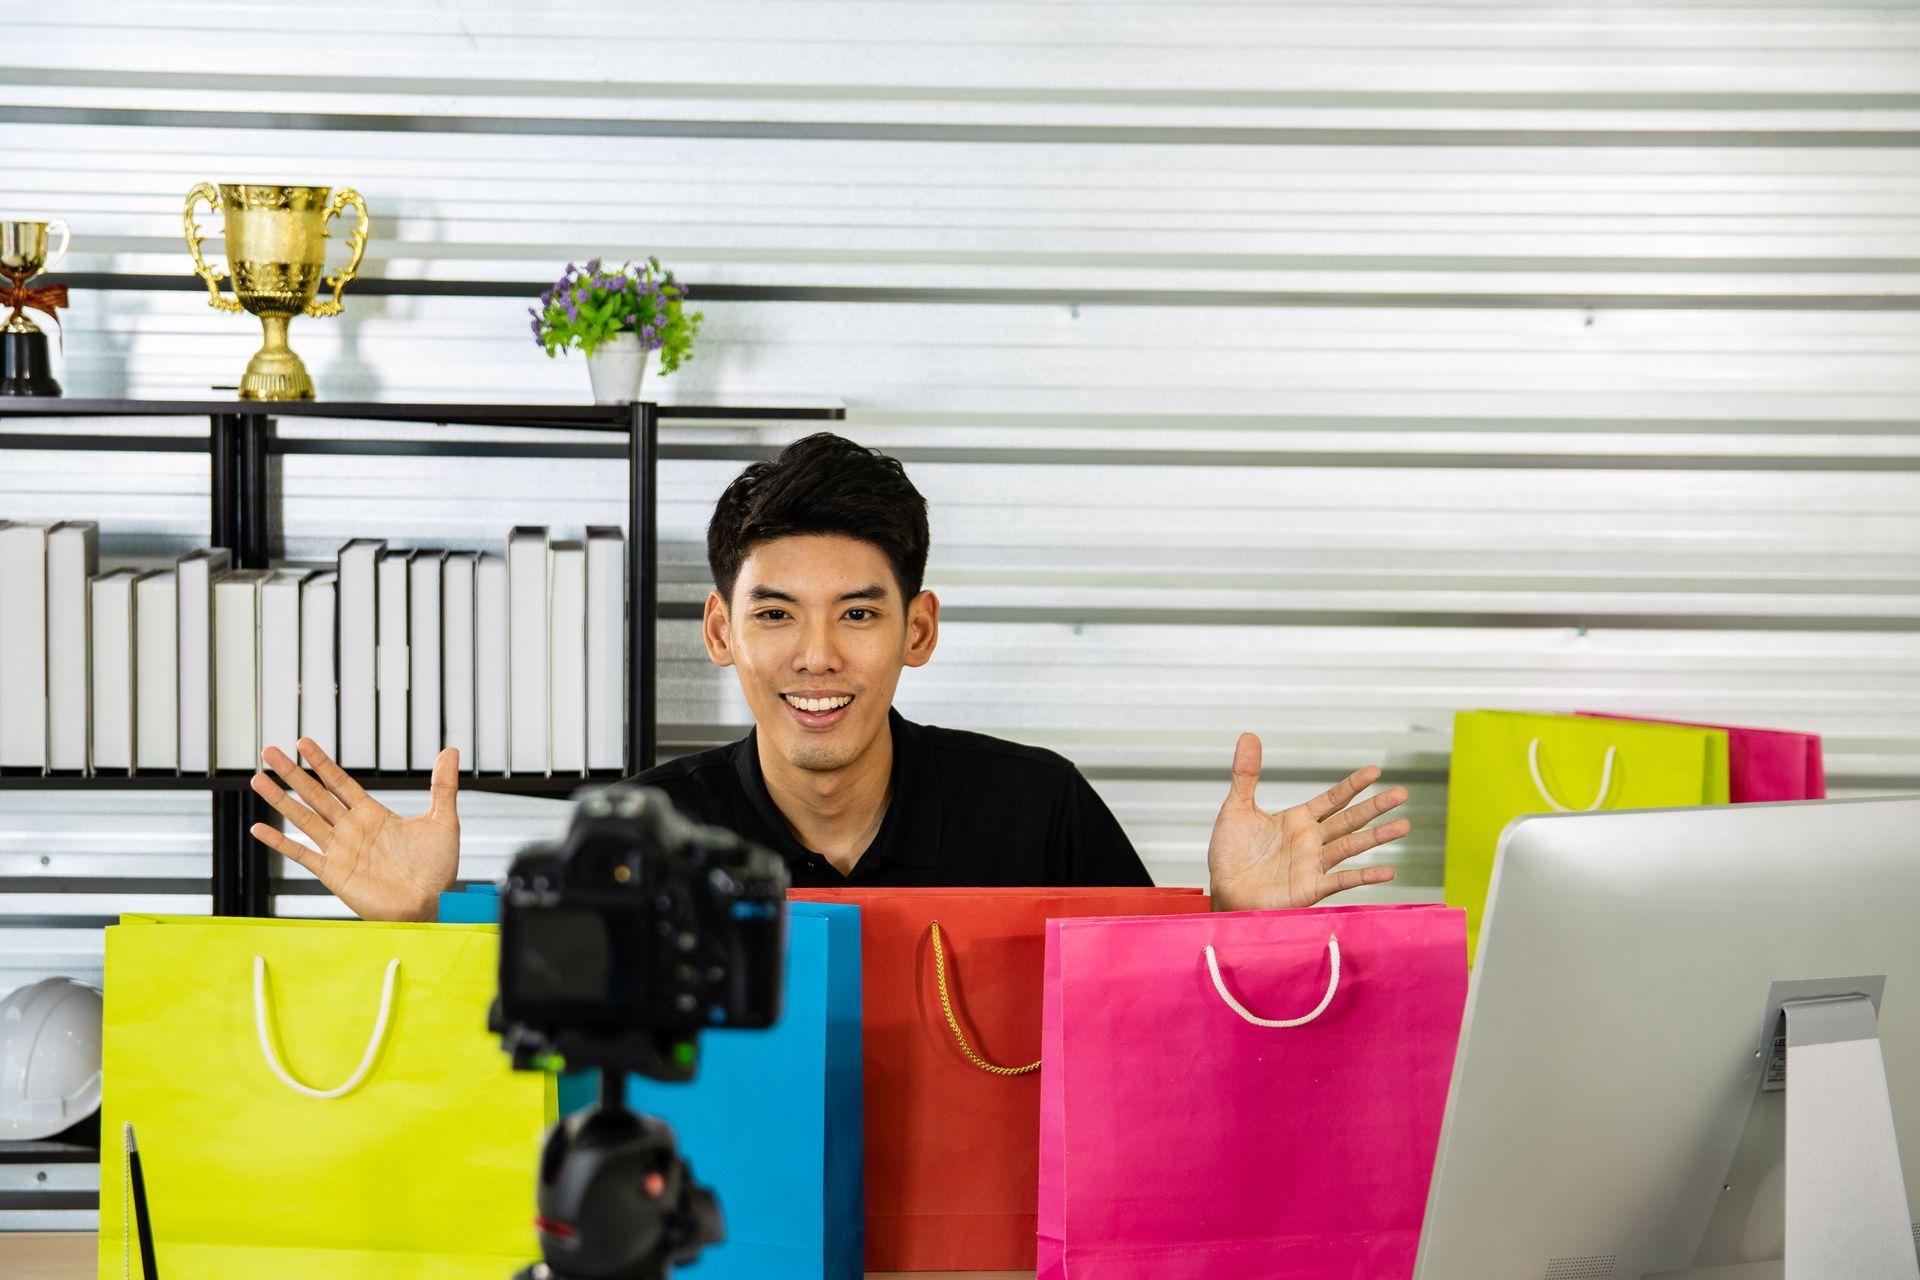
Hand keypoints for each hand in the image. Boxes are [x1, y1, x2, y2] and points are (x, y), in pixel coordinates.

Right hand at [248, 738, 461, 921]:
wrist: (431, 904)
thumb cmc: (437, 868)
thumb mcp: (443, 820)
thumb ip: (443, 785)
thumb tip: (451, 751)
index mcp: (373, 814)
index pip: (341, 782)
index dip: (322, 763)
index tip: (303, 743)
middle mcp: (352, 829)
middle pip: (315, 794)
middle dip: (292, 773)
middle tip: (269, 752)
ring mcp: (340, 850)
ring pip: (303, 819)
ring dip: (281, 800)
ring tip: (258, 780)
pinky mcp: (333, 873)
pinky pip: (301, 855)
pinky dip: (280, 842)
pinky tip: (260, 828)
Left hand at [1206, 732, 1409, 911]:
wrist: (1223, 890)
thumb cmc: (1230, 853)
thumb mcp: (1237, 808)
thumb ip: (1246, 774)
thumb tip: (1248, 736)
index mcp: (1298, 819)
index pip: (1333, 798)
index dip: (1353, 785)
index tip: (1376, 770)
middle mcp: (1311, 840)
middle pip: (1350, 819)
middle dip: (1376, 806)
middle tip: (1403, 793)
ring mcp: (1314, 864)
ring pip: (1352, 846)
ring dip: (1378, 836)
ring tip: (1404, 826)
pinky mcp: (1310, 888)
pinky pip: (1342, 880)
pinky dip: (1365, 876)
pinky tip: (1388, 871)